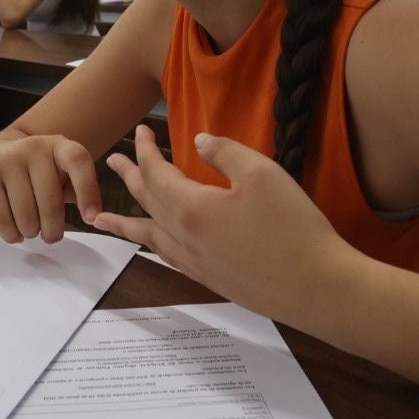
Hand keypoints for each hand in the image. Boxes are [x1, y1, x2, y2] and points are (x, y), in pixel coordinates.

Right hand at [0, 134, 101, 243]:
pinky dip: (11, 233)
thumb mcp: (60, 172)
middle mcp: (34, 146)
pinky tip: (15, 233)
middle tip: (51, 236)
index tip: (91, 220)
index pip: (78, 161)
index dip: (88, 192)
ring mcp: (8, 158)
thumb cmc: (34, 172)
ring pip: (26, 215)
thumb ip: (77, 190)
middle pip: (50, 202)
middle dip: (53, 229)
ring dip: (31, 232)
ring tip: (31, 231)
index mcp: (59, 145)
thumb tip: (94, 218)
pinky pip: (2, 217)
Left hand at [94, 128, 362, 331]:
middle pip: (146, 202)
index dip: (146, 150)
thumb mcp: (262, 174)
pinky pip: (166, 257)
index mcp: (191, 208)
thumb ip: (225, 153)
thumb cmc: (292, 226)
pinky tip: (154, 245)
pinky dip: (151, 245)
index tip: (142, 130)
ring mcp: (194, 263)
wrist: (316, 287)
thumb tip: (198, 141)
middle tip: (111, 162)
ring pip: (148, 236)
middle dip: (129, 178)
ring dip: (125, 220)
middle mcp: (183, 238)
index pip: (156, 173)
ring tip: (102, 217)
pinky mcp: (210, 280)